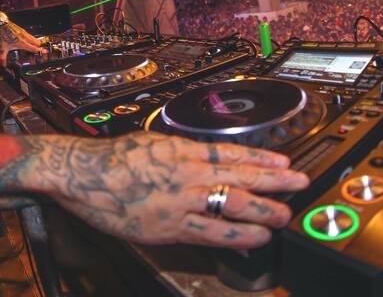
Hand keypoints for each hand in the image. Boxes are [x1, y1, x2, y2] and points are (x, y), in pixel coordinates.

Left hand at [0, 21, 44, 63]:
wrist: (1, 25)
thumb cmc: (3, 35)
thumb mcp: (3, 47)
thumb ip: (4, 57)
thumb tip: (4, 64)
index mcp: (21, 43)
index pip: (34, 48)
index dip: (40, 50)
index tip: (45, 51)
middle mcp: (25, 38)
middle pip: (37, 42)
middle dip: (39, 46)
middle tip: (38, 50)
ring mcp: (24, 33)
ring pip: (34, 38)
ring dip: (35, 42)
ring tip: (35, 46)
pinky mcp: (23, 30)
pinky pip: (30, 35)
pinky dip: (31, 38)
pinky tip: (28, 41)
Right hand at [45, 132, 308, 248]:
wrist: (84, 173)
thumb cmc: (113, 158)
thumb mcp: (152, 143)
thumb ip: (182, 154)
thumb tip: (208, 160)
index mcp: (182, 149)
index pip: (231, 152)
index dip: (261, 158)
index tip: (284, 161)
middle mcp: (186, 172)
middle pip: (239, 176)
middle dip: (273, 182)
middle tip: (299, 183)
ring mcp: (179, 200)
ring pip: (231, 204)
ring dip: (262, 210)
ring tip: (284, 216)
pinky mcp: (169, 226)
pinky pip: (210, 233)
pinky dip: (235, 236)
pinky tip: (253, 239)